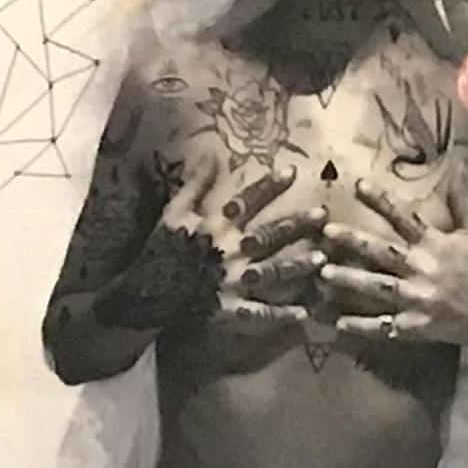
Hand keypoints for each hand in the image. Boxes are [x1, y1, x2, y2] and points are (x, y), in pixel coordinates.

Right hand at [101, 161, 319, 338]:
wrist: (145, 291)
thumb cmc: (161, 248)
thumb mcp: (175, 211)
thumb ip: (196, 184)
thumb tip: (210, 152)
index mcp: (216, 227)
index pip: (246, 201)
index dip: (269, 186)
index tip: (292, 172)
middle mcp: (228, 252)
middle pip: (267, 235)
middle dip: (295, 224)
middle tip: (323, 215)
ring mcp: (230, 282)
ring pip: (270, 272)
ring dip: (296, 266)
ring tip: (322, 260)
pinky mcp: (229, 309)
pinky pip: (257, 313)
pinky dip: (279, 315)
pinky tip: (302, 313)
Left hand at [314, 169, 467, 348]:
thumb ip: (463, 201)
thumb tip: (459, 166)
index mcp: (435, 244)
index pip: (405, 218)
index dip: (382, 201)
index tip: (358, 185)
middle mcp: (423, 269)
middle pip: (384, 252)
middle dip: (355, 241)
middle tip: (326, 230)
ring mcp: (417, 299)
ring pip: (379, 287)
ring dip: (351, 279)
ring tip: (324, 273)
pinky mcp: (414, 326)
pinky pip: (384, 326)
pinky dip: (362, 326)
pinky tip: (337, 323)